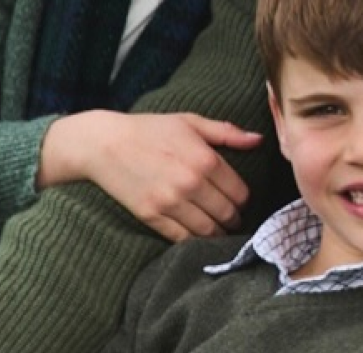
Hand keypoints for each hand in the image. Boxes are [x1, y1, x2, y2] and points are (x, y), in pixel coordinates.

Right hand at [39, 110, 259, 241]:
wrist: (103, 144)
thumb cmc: (150, 129)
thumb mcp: (190, 122)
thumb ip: (227, 133)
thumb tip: (259, 140)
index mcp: (206, 159)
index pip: (240, 193)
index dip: (244, 200)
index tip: (240, 201)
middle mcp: (191, 183)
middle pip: (227, 214)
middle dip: (234, 219)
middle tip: (232, 219)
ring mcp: (170, 202)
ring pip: (207, 231)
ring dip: (217, 234)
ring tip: (218, 230)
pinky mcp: (151, 216)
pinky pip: (181, 238)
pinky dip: (194, 241)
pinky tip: (197, 236)